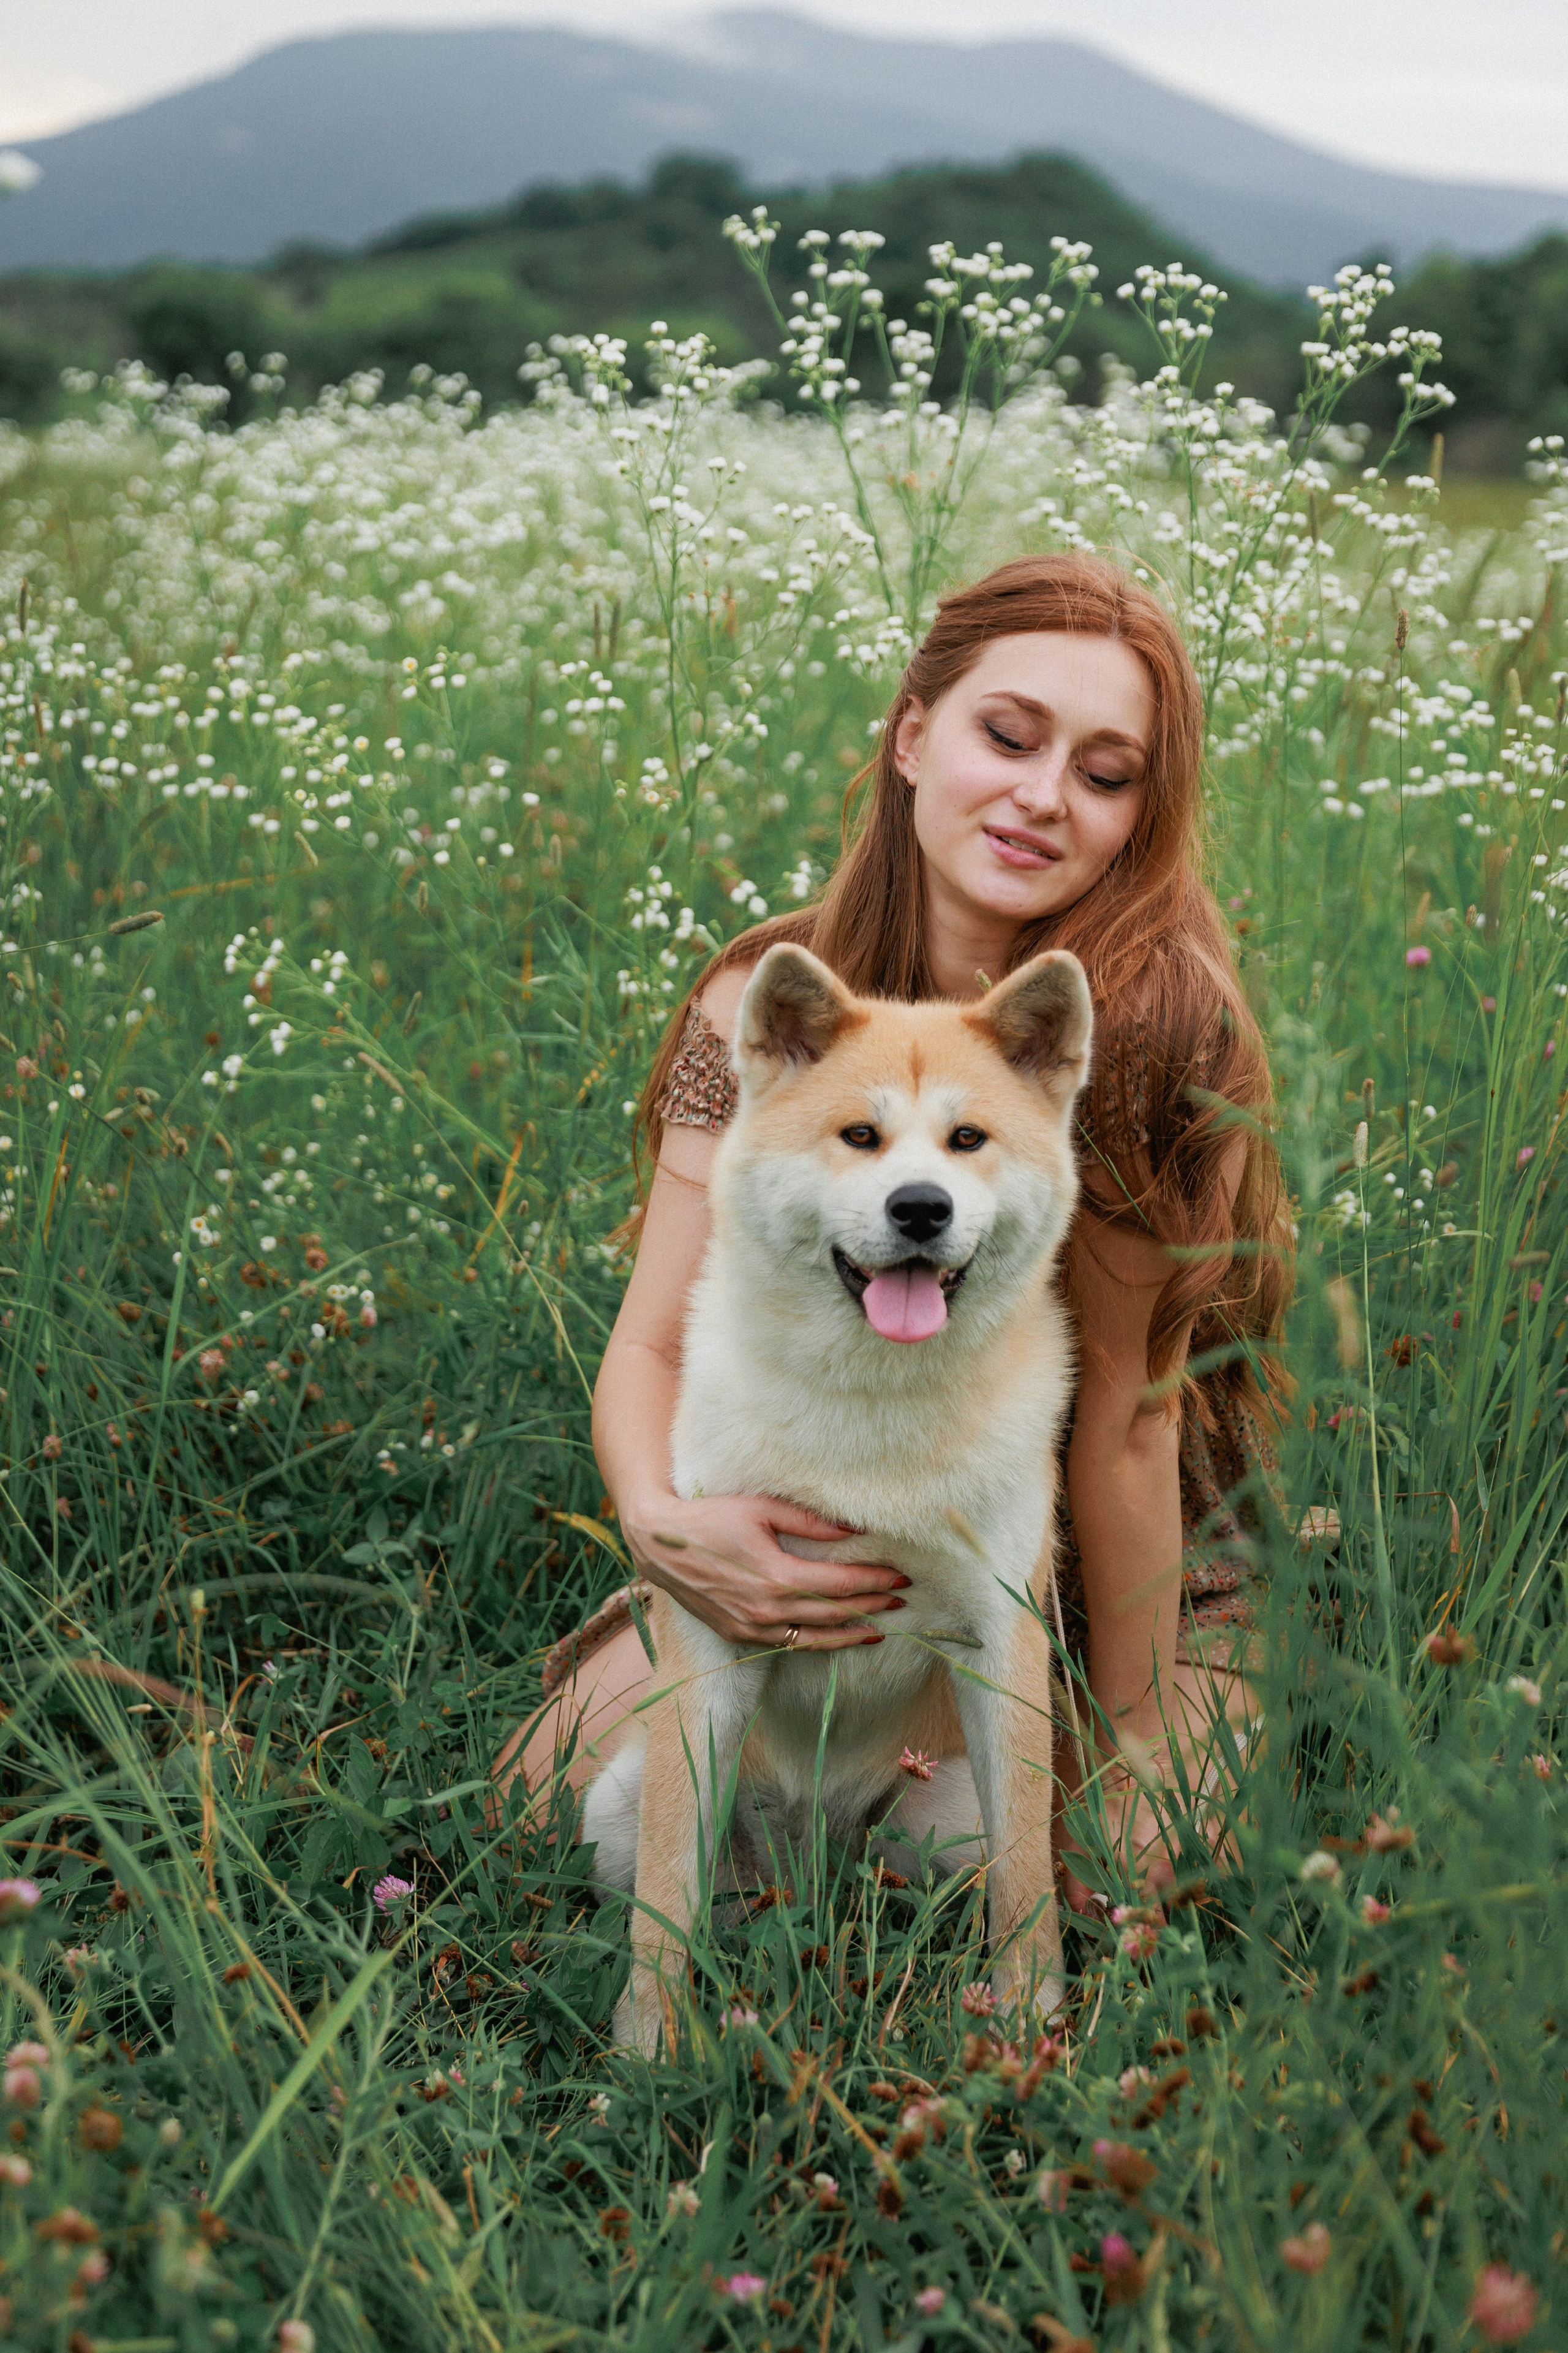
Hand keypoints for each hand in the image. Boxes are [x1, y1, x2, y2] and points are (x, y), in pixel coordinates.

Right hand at [620, 1488, 908, 1650]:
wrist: (660, 1545)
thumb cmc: (711, 1518)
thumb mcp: (761, 1508)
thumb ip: (809, 1522)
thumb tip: (853, 1527)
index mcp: (777, 1576)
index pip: (840, 1584)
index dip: (874, 1580)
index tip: (899, 1575)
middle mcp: (768, 1610)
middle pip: (835, 1613)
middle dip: (872, 1605)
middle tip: (901, 1597)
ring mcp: (754, 1628)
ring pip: (816, 1638)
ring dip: (852, 1633)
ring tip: (881, 1627)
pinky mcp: (742, 1636)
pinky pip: (791, 1645)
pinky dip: (820, 1642)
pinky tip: (839, 1637)